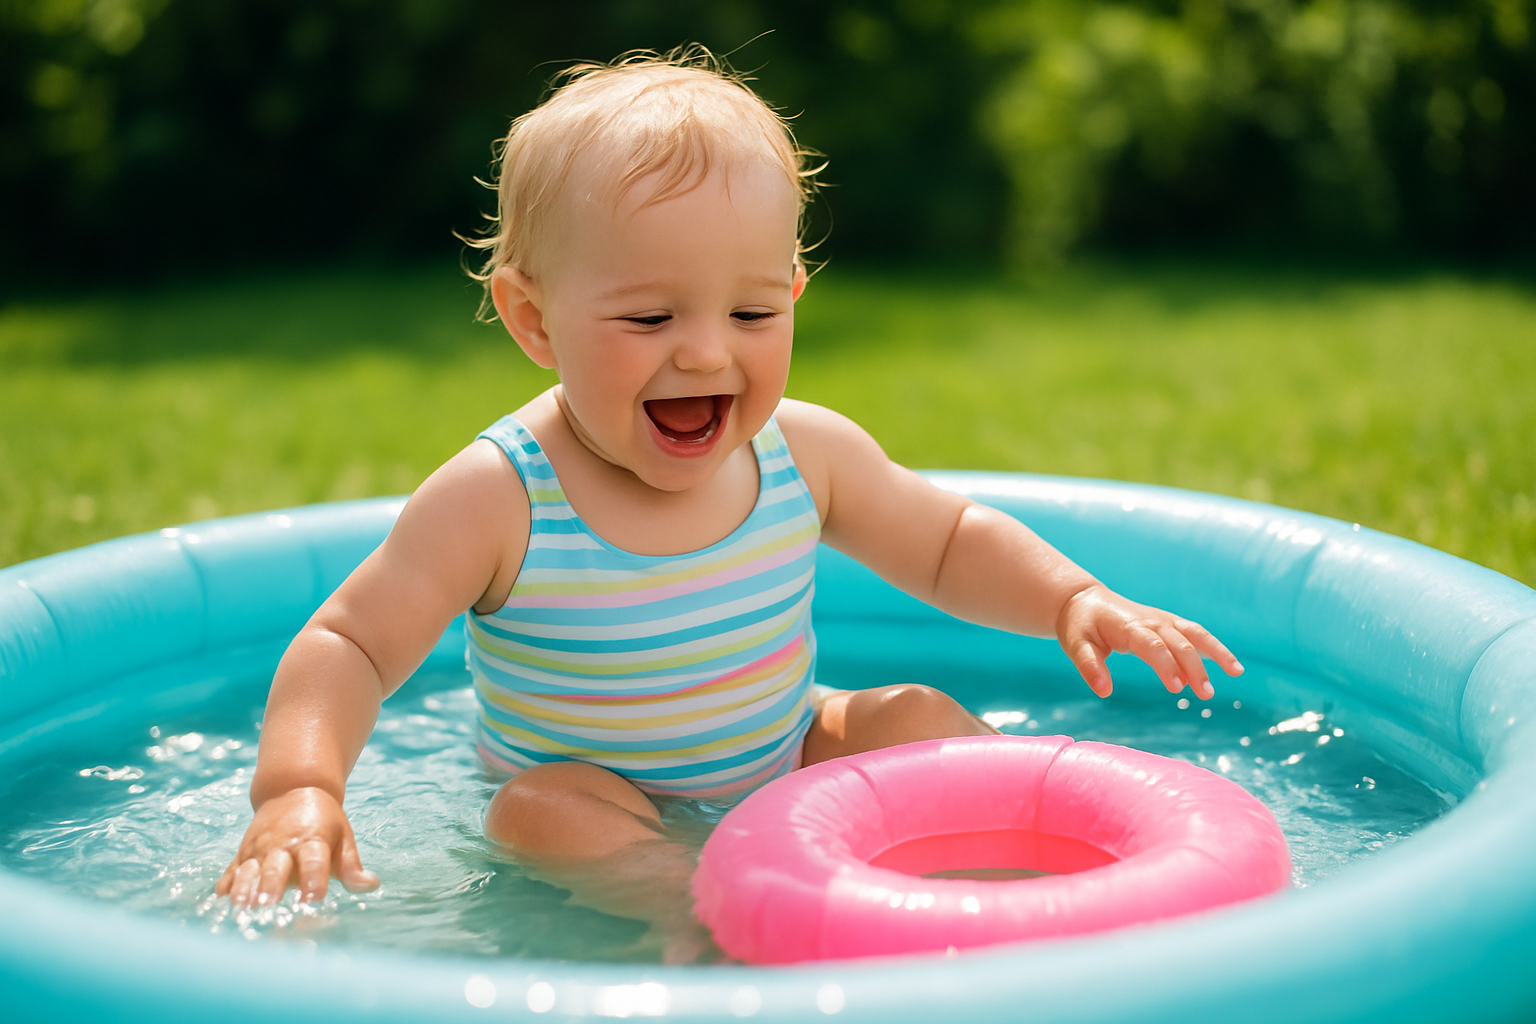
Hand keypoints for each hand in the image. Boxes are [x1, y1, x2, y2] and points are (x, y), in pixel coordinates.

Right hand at [215, 786, 378, 906]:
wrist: (292, 789)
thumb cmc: (324, 821)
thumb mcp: (343, 837)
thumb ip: (351, 865)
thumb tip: (371, 886)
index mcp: (312, 839)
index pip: (314, 861)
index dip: (314, 879)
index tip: (312, 899)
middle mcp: (283, 844)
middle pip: (275, 867)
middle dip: (271, 886)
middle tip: (268, 905)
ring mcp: (259, 848)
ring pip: (248, 869)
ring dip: (244, 888)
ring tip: (240, 907)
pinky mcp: (243, 853)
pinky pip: (232, 870)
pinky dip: (226, 885)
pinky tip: (219, 902)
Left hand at [1056, 584, 1242, 699]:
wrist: (1084, 601)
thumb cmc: (1081, 626)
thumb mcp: (1075, 645)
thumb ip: (1089, 666)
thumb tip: (1103, 691)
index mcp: (1128, 627)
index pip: (1152, 646)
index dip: (1166, 665)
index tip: (1177, 687)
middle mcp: (1150, 621)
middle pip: (1178, 642)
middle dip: (1194, 666)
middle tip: (1205, 693)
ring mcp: (1162, 620)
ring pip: (1194, 633)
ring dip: (1215, 652)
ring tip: (1236, 672)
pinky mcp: (1168, 623)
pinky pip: (1196, 633)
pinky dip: (1214, 646)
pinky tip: (1232, 666)